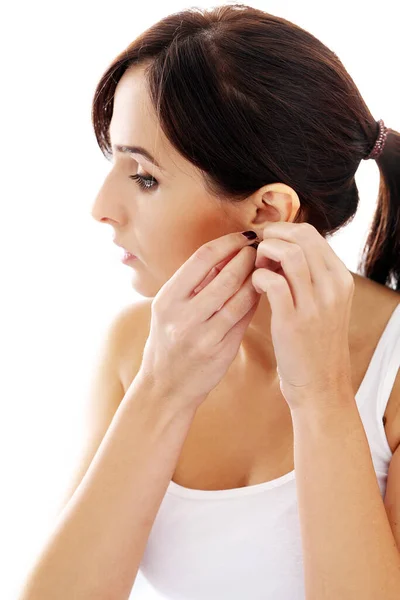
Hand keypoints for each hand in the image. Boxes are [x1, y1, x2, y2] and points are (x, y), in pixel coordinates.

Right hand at [138, 232, 259, 411]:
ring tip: (266, 266)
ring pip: (239, 297)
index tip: (245, 236)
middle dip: (248, 258)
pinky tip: (263, 290)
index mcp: (167, 299)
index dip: (228, 242)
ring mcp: (203, 336)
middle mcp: (182, 317)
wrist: (166, 388)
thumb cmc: (168, 343)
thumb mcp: (168, 309)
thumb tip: (227, 251)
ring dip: (257, 277)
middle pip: (225, 276)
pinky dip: (255, 299)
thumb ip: (194, 283)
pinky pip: (244, 318)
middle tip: (262, 249)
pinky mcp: (221, 350)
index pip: (202, 258)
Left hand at [251, 222, 354, 410]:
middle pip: (301, 237)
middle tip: (257, 249)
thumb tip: (283, 246)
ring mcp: (315, 304)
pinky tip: (255, 287)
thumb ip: (311, 275)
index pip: (311, 234)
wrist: (321, 384)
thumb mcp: (325, 303)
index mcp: (341, 279)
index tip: (268, 240)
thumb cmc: (315, 342)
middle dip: (272, 236)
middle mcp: (332, 287)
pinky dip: (258, 277)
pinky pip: (273, 282)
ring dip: (264, 254)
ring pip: (289, 254)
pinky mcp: (293, 321)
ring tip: (256, 268)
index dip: (283, 230)